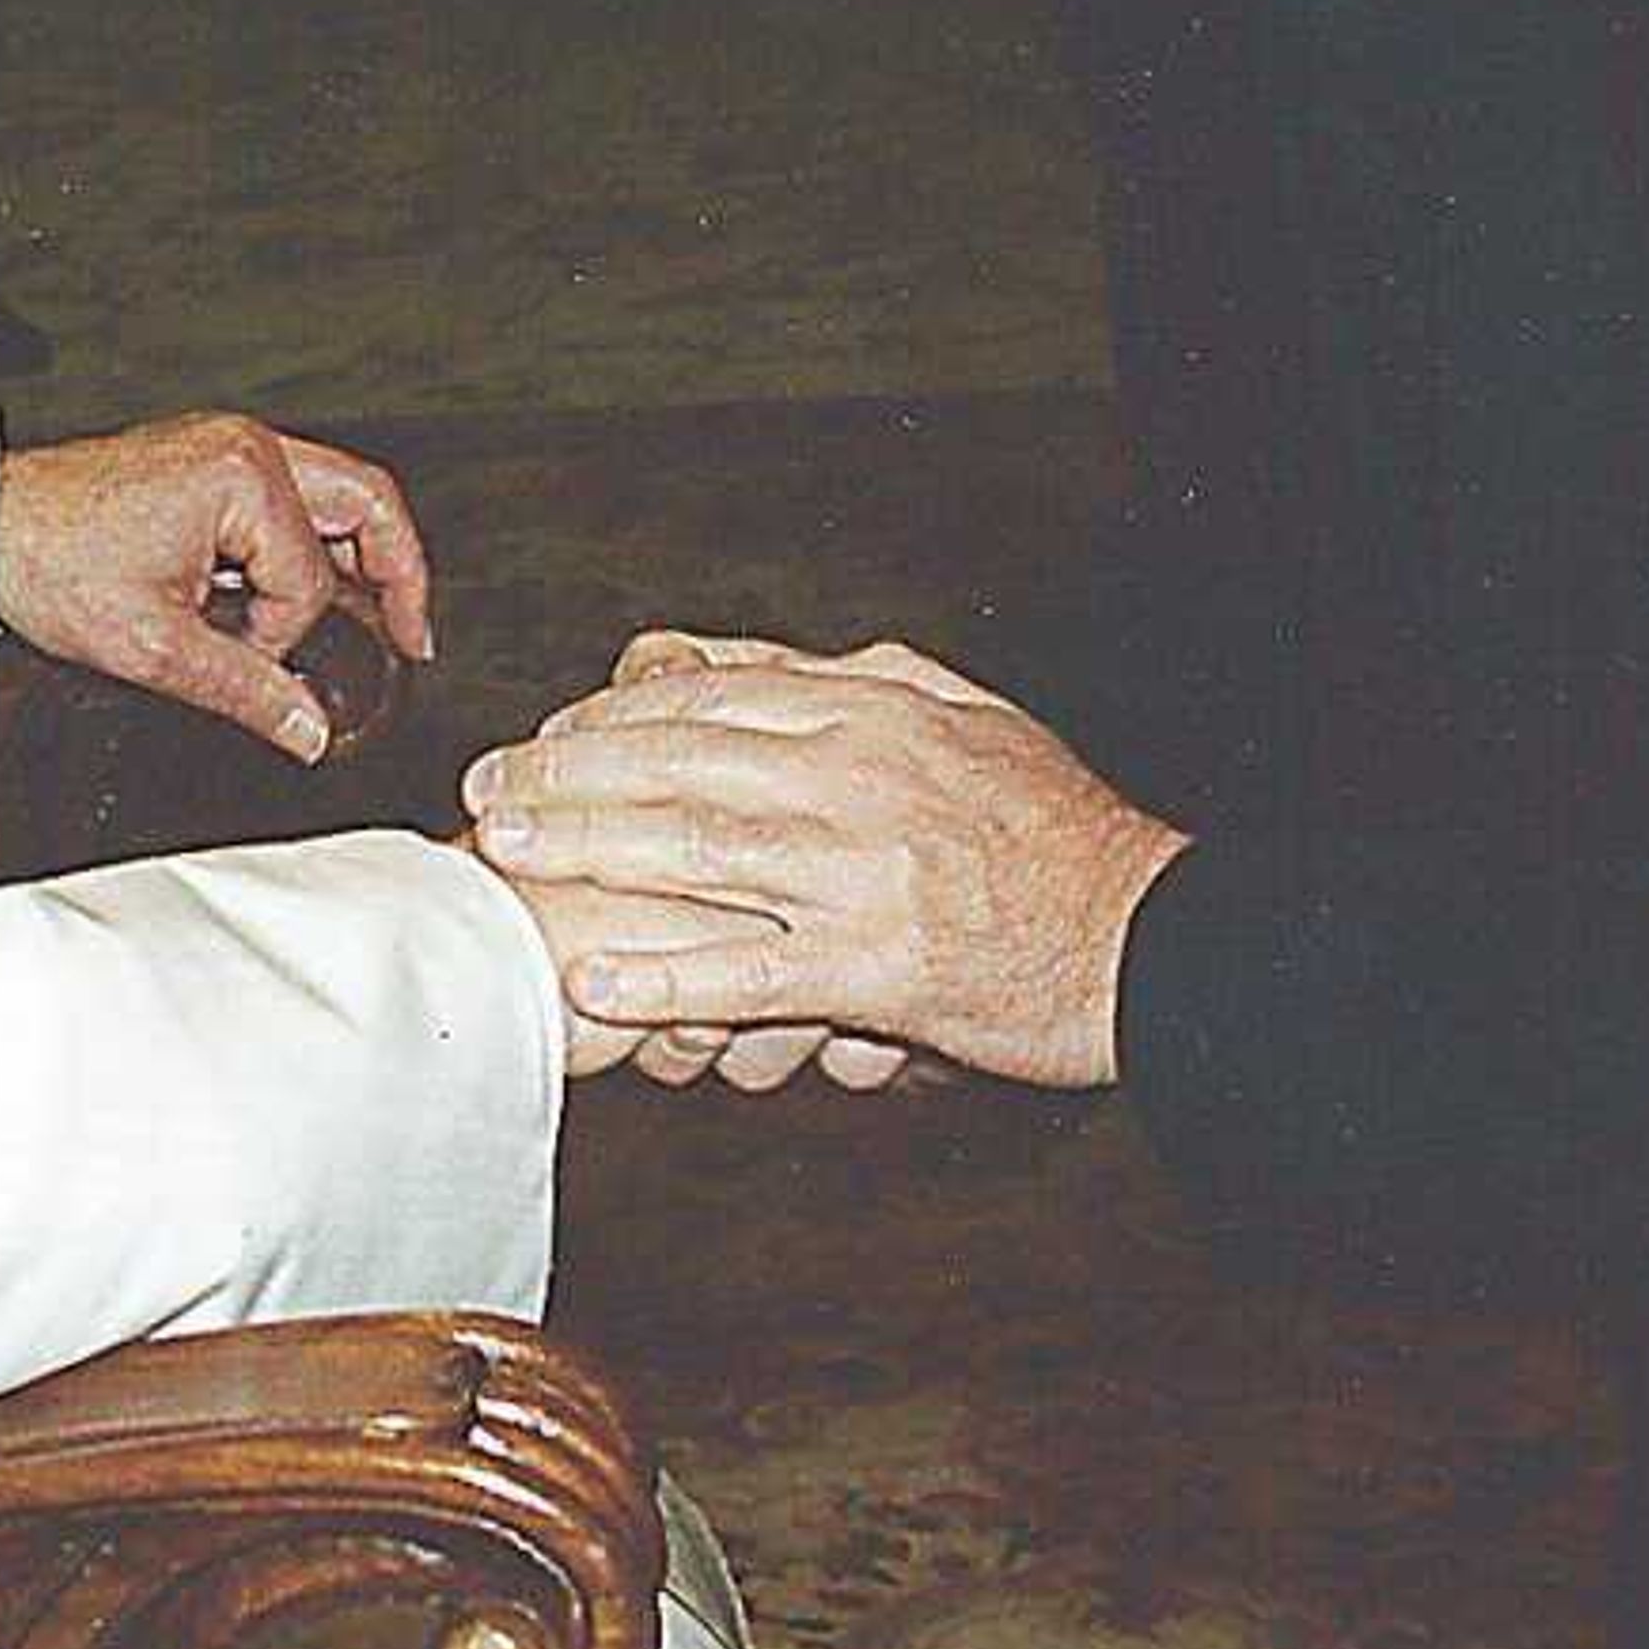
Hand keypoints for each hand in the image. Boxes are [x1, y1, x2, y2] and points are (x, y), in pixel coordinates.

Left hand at [0, 414, 432, 760]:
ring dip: (358, 558)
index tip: (247, 666)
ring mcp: (227, 446)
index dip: (282, 638)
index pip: (309, 579)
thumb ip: (244, 692)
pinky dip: (310, 545)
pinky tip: (303, 592)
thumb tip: (307, 730)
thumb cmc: (47, 560)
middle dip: (400, 574)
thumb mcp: (152, 646)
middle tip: (414, 637)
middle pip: (368, 504)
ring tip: (375, 618)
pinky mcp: (207, 459)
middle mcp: (245, 446)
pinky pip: (292, 497)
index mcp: (242, 476)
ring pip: (338, 496)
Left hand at [462, 635, 1187, 1089]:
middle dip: (568, 773)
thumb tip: (770, 666)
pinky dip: (664, 976)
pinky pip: (749, 969)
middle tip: (490, 791)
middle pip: (678, 761)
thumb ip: (864, 685)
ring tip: (510, 856)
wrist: (1158, 935)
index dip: (611, 715)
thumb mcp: (966, 721)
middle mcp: (857, 774)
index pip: (709, 697)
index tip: (548, 733)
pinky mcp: (878, 964)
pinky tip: (594, 982)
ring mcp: (864, 869)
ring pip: (695, 850)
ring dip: (587, 851)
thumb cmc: (1059, 835)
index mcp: (873, 709)